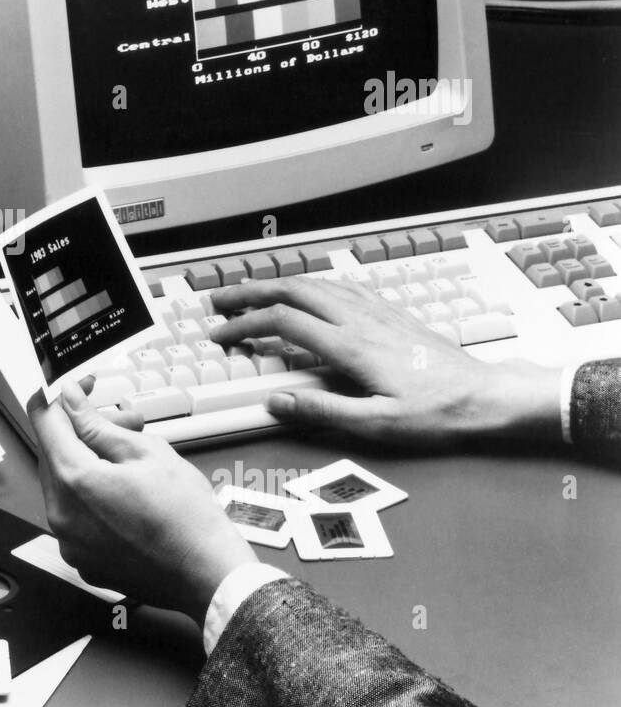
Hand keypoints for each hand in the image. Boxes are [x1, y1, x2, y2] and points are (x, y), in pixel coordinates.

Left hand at [28, 379, 254, 623]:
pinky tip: (125, 490)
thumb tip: (70, 401)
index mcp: (73, 482)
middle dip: (83, 431)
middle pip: (54, 455)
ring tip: (132, 456)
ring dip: (89, 462)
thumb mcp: (146, 452)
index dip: (60, 397)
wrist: (209, 575)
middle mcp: (61, 516)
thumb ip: (97, 424)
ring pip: (64, 486)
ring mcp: (69, 543)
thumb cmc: (187, 519)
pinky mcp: (82, 560)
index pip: (44, 423)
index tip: (76, 388)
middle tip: (122, 424)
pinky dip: (92, 496)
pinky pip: (75, 516)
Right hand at [210, 276, 560, 444]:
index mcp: (351, 346)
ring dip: (278, 282)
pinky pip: (342, 285)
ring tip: (252, 290)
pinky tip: (309, 287)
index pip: (283, 321)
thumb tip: (278, 401)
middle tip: (220, 299)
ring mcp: (377, 312)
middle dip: (250, 291)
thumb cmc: (437, 413)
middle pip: (294, 289)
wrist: (486, 396)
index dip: (245, 324)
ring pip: (317, 282)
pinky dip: (312, 282)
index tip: (221, 334)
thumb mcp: (376, 425)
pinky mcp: (391, 313)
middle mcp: (360, 320)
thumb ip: (322, 411)